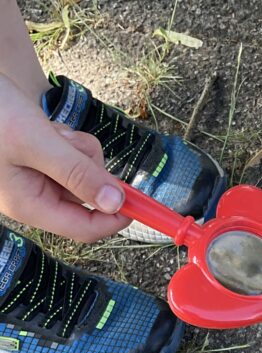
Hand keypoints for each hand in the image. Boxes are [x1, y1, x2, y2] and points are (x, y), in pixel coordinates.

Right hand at [0, 73, 127, 240]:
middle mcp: (34, 196)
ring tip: (48, 129)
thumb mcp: (35, 142)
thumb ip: (76, 173)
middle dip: (90, 168)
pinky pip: (69, 154)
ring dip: (77, 149)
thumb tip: (115, 204)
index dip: (116, 218)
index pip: (85, 229)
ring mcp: (35, 177)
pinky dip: (65, 139)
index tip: (140, 200)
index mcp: (30, 205)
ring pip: (82, 171)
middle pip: (88, 196)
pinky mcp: (37, 158)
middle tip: (69, 142)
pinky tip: (40, 123)